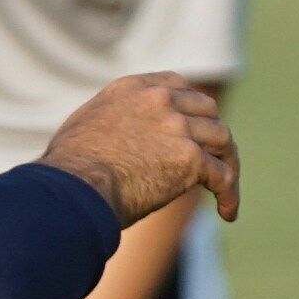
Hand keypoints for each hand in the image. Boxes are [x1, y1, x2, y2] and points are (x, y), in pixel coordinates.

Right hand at [36, 73, 239, 227]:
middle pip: (207, 110)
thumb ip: (111, 122)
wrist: (73, 189)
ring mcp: (177, 127)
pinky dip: (229, 195)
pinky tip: (227, 212)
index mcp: (133, 89)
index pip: (178, 86)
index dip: (192, 107)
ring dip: (228, 164)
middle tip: (216, 161)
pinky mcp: (189, 158)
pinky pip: (223, 175)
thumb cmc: (68, 171)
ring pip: (222, 140)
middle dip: (213, 135)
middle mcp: (159, 100)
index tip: (195, 127)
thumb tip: (113, 141)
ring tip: (225, 191)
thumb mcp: (87, 126)